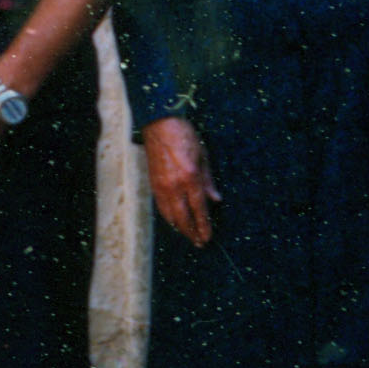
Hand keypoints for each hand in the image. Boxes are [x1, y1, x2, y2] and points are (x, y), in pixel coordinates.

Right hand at [144, 116, 219, 246]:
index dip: (204, 225)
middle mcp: (174, 185)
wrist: (159, 124)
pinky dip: (169, 218)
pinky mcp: (153, 184)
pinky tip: (175, 222)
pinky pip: (161, 207)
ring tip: (189, 235)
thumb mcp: (203, 155)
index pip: (199, 209)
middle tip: (200, 243)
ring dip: (180, 228)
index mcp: (190, 177)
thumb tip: (215, 199)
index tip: (208, 237)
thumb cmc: (184, 135)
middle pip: (183, 218)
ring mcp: (161, 186)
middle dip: (192, 233)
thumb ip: (208, 180)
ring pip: (170, 216)